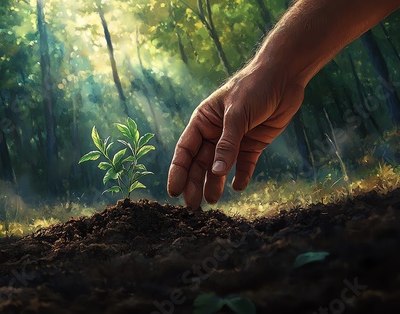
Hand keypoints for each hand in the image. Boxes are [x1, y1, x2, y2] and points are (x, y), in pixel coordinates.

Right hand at [167, 62, 304, 208]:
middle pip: (200, 162)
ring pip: (220, 167)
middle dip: (194, 183)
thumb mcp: (237, 114)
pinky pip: (244, 165)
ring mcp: (234, 139)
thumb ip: (227, 144)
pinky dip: (241, 176)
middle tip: (193, 205)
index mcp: (203, 121)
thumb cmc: (254, 87)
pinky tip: (238, 187)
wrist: (284, 76)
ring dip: (215, 183)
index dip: (178, 171)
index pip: (185, 150)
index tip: (174, 191)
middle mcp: (215, 132)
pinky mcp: (253, 144)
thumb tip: (216, 173)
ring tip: (213, 201)